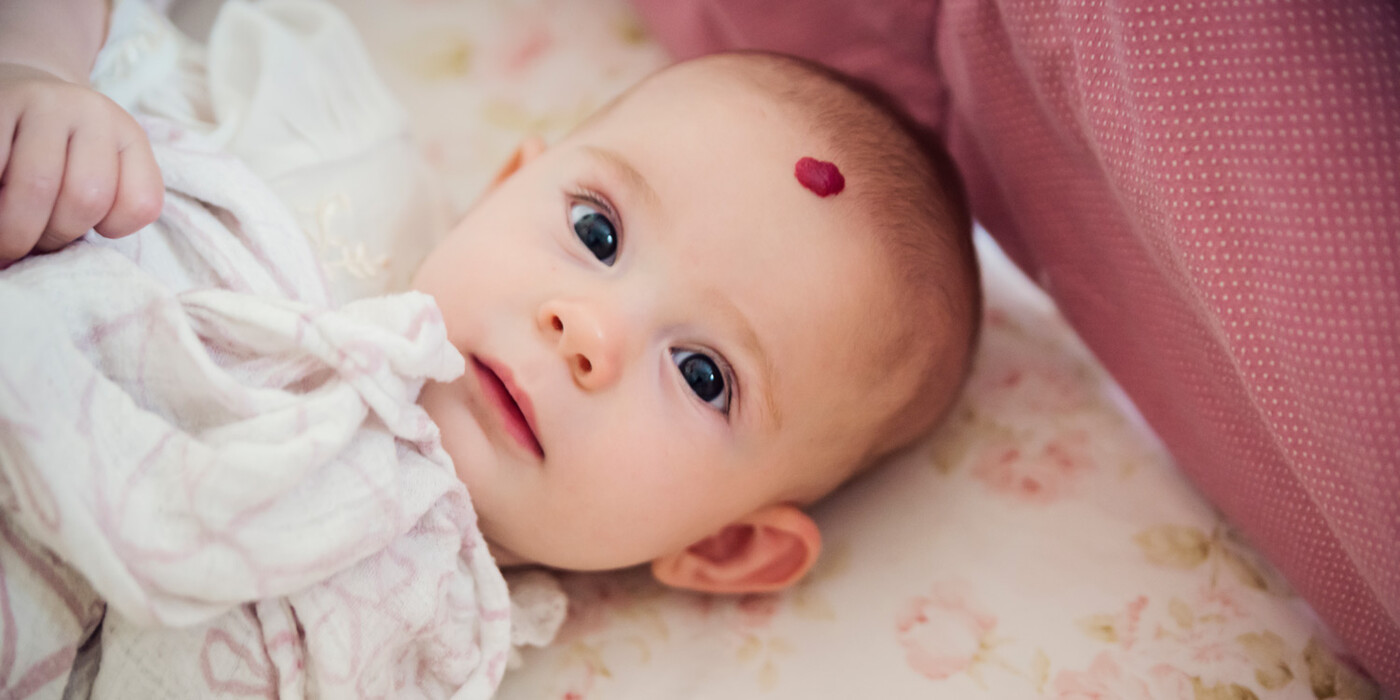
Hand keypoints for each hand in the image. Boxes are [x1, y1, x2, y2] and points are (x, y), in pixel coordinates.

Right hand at [0, 62, 162, 266]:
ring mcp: (42, 103)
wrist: (19, 92)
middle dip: (52, 237)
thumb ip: (96, 210)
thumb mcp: (96, 174)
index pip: (141, 204)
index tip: (82, 230)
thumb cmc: (58, 155)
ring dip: (13, 228)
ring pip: (38, 186)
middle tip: (27, 241)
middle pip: (86, 199)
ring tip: (2, 234)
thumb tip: (46, 257)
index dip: (109, 231)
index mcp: (128, 135)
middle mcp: (92, 112)